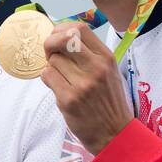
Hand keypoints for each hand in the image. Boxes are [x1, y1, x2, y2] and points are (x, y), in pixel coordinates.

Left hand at [39, 23, 132, 155]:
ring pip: (52, 60)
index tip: (58, 38)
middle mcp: (96, 67)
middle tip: (52, 55)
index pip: (79, 28)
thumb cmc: (108, 101)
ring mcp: (82, 84)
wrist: (114, 133)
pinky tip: (60, 89)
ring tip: (63, 79)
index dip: (62, 30)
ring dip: (52, 68)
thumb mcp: (107, 72)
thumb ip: (88, 54)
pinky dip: (49, 80)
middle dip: (50, 44)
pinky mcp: (69, 99)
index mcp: (106, 58)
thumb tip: (60, 36)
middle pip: (62, 40)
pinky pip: (47, 76)